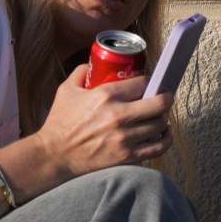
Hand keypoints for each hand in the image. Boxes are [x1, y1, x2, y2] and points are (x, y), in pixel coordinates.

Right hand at [30, 66, 172, 180]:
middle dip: (165, 97)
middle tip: (163, 96)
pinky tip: (164, 132)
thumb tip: (95, 64)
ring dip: (163, 117)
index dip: (149, 82)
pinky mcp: (127, 156)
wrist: (54, 155)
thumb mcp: (66, 89)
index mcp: (106, 96)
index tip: (149, 84)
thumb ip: (82, 72)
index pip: (142, 83)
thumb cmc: (60, 121)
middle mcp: (119, 115)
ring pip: (160, 124)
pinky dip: (166, 138)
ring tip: (160, 114)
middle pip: (159, 103)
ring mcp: (125, 137)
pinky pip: (158, 147)